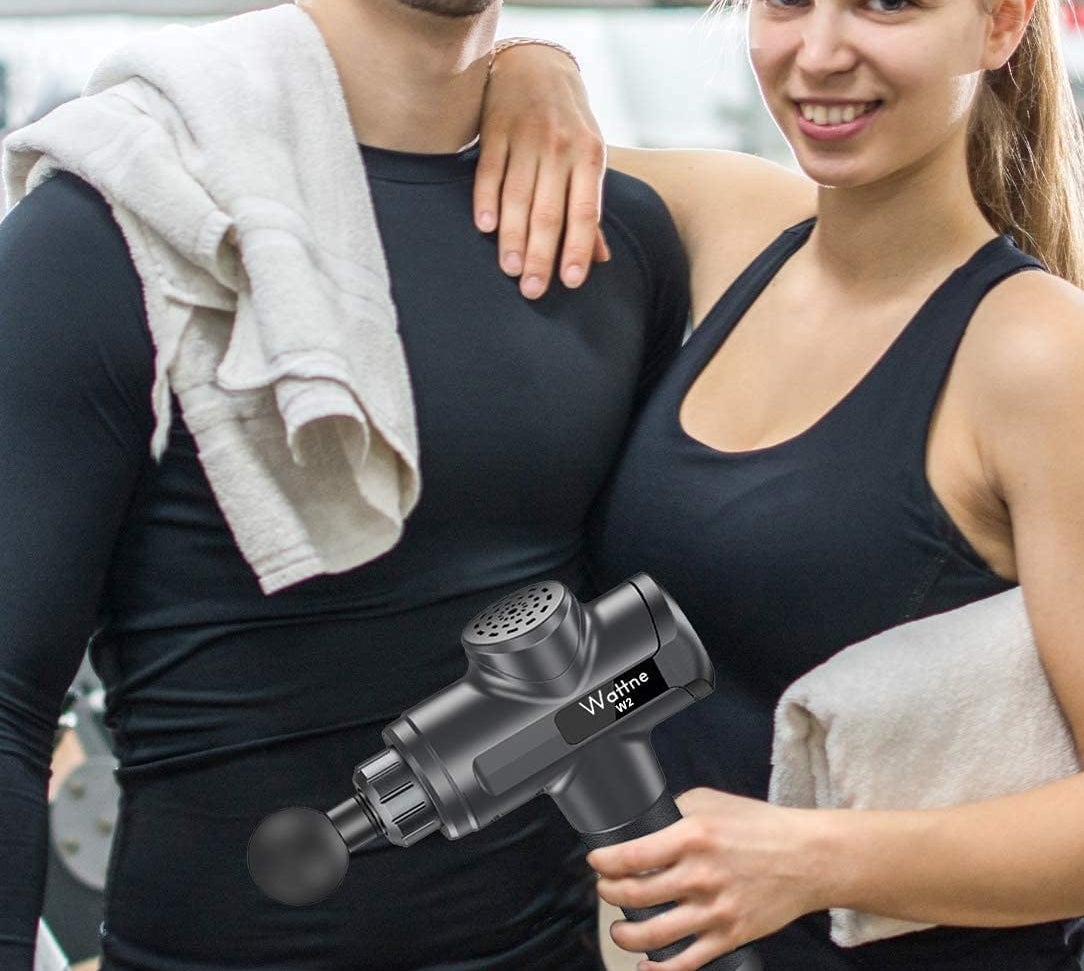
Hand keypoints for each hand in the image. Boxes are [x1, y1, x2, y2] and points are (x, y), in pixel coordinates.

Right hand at [476, 43, 610, 299]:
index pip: (585, 212)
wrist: (537, 66)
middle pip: (549, 211)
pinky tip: (485, 227)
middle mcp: (560, 148)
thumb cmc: (569, 124)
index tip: (570, 282)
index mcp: (590, 157)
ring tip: (509, 269)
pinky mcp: (495, 131)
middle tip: (532, 290)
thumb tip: (600, 259)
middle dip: (540, 255)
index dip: (577, 248)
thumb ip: (590, 208)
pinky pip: (489, 172)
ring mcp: (526, 138)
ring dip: (512, 237)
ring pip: (518, 197)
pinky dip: (486, 200)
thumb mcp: (589, 158)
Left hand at [586, 788, 827, 970]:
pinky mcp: (729, 936)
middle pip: (633, 895)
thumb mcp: (712, 801)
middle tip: (605, 890)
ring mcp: (714, 910)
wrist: (808, 858)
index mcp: (692, 837)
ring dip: (624, 935)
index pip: (631, 856)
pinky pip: (685, 963)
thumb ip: (676, 809)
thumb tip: (647, 821)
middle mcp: (699, 875)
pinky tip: (646, 964)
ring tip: (619, 929)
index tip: (596, 862)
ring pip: (652, 934)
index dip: (603, 862)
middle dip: (608, 894)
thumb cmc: (761, 827)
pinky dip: (659, 970)